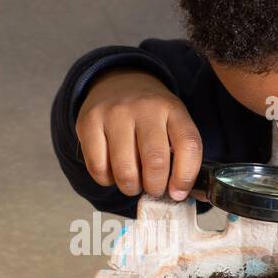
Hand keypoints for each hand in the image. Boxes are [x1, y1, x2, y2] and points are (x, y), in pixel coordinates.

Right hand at [76, 69, 202, 199]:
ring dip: (131, 187)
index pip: (188, 145)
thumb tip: (180, 195)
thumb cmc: (150, 115)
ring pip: (125, 170)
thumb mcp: (173, 123)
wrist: (119, 82)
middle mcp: (144, 107)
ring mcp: (114, 113)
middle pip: (155, 161)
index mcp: (172, 109)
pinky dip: (107, 180)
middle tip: (153, 189)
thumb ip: (181, 155)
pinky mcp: (88, 122)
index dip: (185, 177)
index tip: (177, 193)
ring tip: (133, 183)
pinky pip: (98, 167)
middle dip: (155, 187)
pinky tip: (113, 172)